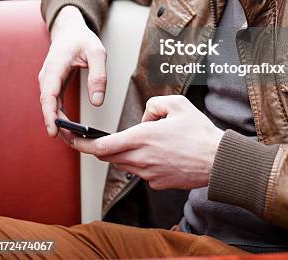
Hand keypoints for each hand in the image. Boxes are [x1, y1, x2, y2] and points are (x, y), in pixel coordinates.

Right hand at [38, 5, 106, 137]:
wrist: (70, 31)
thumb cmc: (82, 39)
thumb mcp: (97, 52)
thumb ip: (98, 76)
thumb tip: (97, 102)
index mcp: (56, 66)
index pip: (49, 94)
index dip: (50, 114)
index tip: (54, 130)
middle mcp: (47, 75)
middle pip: (47, 103)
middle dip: (56, 123)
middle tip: (71, 140)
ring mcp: (48, 81)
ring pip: (50, 105)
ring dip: (58, 121)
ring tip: (72, 137)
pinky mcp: (52, 85)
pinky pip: (53, 102)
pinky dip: (59, 115)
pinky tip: (69, 126)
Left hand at [69, 95, 223, 189]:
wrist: (217, 160)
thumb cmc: (199, 132)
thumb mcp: (176, 104)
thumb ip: (154, 104)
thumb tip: (145, 117)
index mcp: (141, 138)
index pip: (100, 146)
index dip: (80, 144)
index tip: (70, 138)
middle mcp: (140, 159)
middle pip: (108, 156)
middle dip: (98, 147)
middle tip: (91, 138)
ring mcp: (148, 174)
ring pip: (125, 162)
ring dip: (125, 151)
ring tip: (145, 138)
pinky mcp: (157, 183)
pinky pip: (141, 170)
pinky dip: (142, 160)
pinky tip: (160, 151)